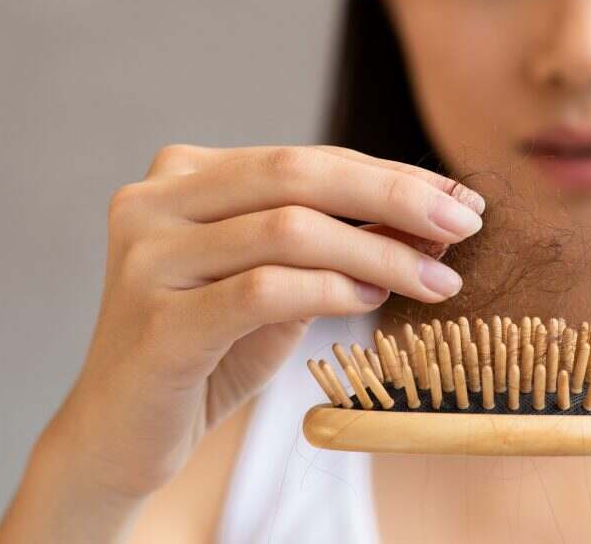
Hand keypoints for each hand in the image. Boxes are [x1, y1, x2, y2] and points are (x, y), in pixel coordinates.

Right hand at [0, 144, 483, 540]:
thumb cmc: (213, 349)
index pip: (308, 160)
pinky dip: (332, 292)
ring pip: (289, 230)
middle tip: (466, 223)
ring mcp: (148, 256)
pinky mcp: (156, 320)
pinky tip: (373, 303)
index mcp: (188, 175)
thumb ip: (341, 243)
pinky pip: (265, 290)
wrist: (124, 431)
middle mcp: (157, 200)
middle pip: (299, 177)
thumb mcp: (285, 281)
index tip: (458, 198)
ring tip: (435, 279)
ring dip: (379, 255)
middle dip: (396, 197)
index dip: (391, 177)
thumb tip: (433, 217)